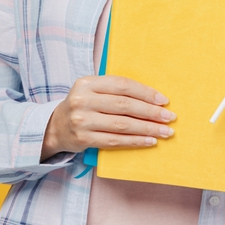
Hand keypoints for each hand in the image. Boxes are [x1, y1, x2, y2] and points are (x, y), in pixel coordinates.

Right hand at [40, 75, 175, 160]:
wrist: (55, 127)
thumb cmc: (82, 105)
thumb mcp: (91, 90)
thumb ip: (114, 90)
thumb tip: (151, 97)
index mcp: (87, 83)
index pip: (122, 85)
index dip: (145, 92)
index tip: (163, 100)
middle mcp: (83, 100)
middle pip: (124, 105)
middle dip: (150, 112)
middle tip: (169, 117)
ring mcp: (82, 121)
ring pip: (122, 125)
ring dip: (147, 129)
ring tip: (165, 131)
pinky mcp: (83, 139)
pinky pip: (115, 141)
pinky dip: (135, 141)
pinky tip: (149, 141)